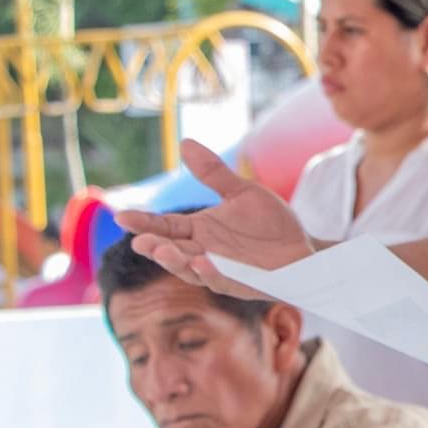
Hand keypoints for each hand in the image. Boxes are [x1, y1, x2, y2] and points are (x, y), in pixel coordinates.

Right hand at [113, 139, 311, 297]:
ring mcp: (222, 271)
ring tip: (164, 251)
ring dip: (177, 262)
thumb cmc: (271, 222)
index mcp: (198, 230)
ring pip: (191, 271)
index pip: (164, 226)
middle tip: (140, 241)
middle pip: (172, 252)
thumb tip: (185, 142)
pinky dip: (212, 273)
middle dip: (156, 247)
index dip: (143, 223)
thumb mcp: (242, 192)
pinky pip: (224, 282)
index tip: (122, 216)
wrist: (305, 247)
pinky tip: (203, 263)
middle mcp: (204, 252)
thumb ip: (214, 173)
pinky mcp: (243, 285)